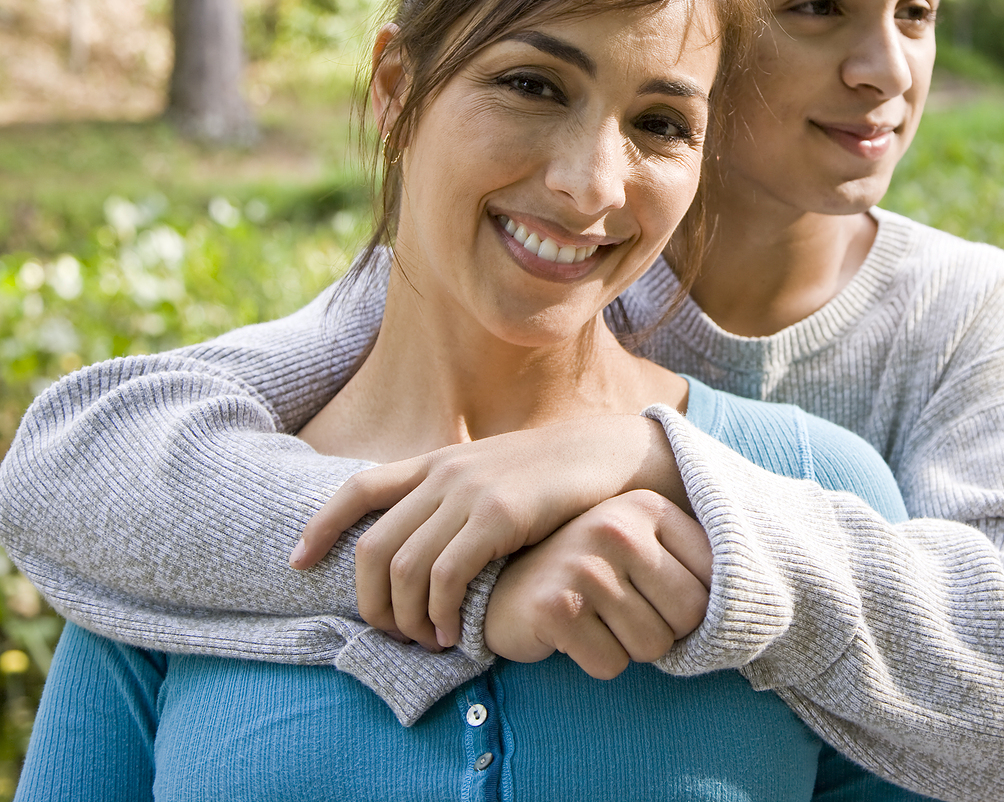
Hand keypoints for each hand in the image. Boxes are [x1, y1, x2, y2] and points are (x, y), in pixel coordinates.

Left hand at [288, 414, 686, 649]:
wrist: (610, 456)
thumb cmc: (555, 477)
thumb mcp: (493, 475)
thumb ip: (454, 498)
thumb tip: (422, 539)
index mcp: (437, 463)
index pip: (358, 489)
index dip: (321, 527)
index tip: (299, 562)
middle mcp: (444, 474)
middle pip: (374, 548)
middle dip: (372, 603)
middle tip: (393, 635)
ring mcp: (470, 493)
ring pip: (405, 569)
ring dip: (408, 618)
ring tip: (428, 642)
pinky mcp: (499, 516)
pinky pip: (447, 576)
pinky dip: (442, 614)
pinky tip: (456, 634)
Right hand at [484, 489, 712, 677]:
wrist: (505, 587)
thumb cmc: (589, 573)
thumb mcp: (642, 548)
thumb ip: (691, 560)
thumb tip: (756, 597)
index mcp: (647, 507)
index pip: (713, 580)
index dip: (691, 605)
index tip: (657, 596)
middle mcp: (618, 527)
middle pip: (689, 617)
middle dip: (664, 631)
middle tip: (625, 613)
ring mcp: (585, 566)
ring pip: (652, 647)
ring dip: (627, 647)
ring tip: (597, 619)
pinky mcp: (557, 608)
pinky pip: (611, 665)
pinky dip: (596, 660)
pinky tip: (573, 633)